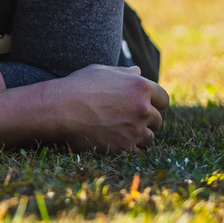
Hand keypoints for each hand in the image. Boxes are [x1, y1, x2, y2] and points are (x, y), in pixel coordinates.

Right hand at [48, 64, 169, 151]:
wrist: (59, 109)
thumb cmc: (77, 86)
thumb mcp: (100, 71)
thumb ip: (123, 73)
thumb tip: (138, 71)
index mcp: (140, 87)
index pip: (163, 99)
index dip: (154, 103)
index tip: (142, 106)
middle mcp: (143, 108)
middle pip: (157, 120)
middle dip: (145, 120)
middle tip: (125, 119)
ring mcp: (136, 129)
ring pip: (149, 137)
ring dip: (138, 135)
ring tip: (118, 131)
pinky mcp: (126, 146)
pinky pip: (137, 151)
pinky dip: (128, 148)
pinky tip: (114, 140)